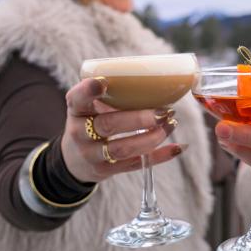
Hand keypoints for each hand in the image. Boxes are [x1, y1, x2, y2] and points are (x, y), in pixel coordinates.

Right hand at [61, 77, 183, 182]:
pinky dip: (158, 156)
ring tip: (171, 123)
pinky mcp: (105, 170)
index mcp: (76, 109)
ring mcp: (91, 154)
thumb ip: (110, 93)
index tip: (104, 82)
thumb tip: (157, 80)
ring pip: (122, 149)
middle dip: (138, 119)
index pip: (78, 98)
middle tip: (163, 111)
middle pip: (108, 125)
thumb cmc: (89, 121)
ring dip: (151, 138)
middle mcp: (79, 132)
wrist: (73, 159)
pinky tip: (177, 147)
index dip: (89, 91)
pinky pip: (134, 164)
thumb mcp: (88, 105)